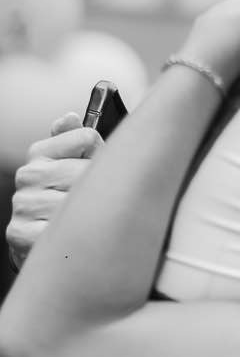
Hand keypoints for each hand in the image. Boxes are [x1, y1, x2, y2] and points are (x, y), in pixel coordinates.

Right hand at [8, 113, 102, 269]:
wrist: (39, 239)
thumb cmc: (62, 197)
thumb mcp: (71, 163)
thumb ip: (73, 138)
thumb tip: (70, 118)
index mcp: (41, 153)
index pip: (87, 138)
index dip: (102, 156)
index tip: (98, 170)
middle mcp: (29, 176)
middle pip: (85, 170)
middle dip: (101, 186)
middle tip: (100, 199)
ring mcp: (24, 203)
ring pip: (76, 201)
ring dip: (90, 212)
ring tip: (88, 217)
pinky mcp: (21, 232)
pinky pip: (60, 229)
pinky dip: (74, 233)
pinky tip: (75, 232)